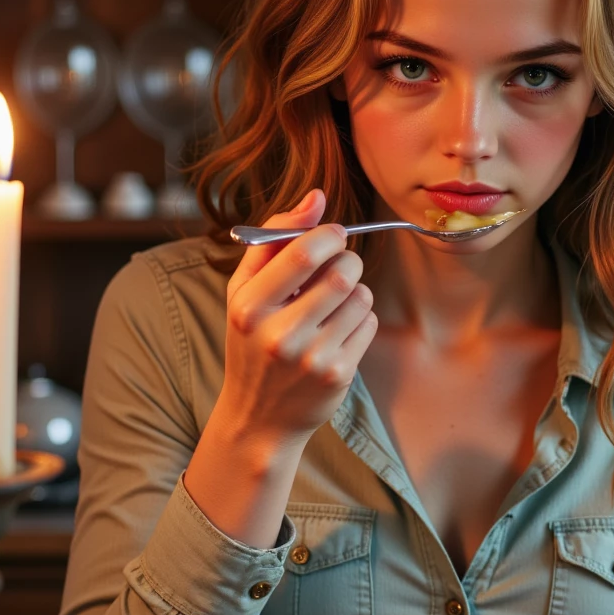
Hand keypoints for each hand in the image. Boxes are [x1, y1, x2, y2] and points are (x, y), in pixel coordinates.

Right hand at [216, 188, 377, 453]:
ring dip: (356, 291)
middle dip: (348, 261)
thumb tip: (316, 197)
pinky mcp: (338, 374)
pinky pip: (369, 323)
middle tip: (339, 267)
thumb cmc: (251, 342)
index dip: (328, 235)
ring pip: (361, 297)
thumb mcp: (244, 292)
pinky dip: (361, 318)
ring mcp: (311, 358)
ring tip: (335, 304)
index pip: (302, 252)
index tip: (333, 235)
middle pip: (341, 272)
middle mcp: (279, 334)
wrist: (258, 417)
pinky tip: (339, 331)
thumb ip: (274, 239)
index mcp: (249, 307)